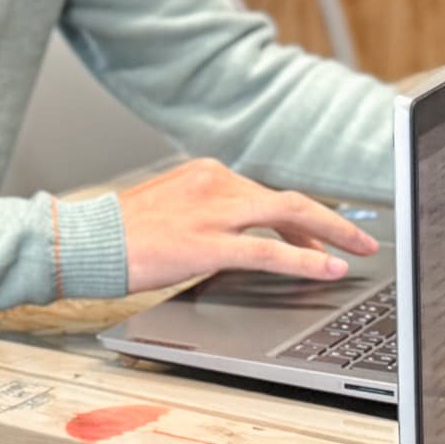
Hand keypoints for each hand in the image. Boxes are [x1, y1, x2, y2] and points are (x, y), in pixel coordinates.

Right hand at [116, 158, 381, 292]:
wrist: (82, 241)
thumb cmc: (120, 233)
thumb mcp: (170, 208)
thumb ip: (208, 213)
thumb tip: (245, 239)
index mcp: (207, 173)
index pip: (268, 194)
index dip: (304, 221)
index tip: (322, 237)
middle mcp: (215, 183)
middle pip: (289, 200)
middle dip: (333, 222)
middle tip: (362, 240)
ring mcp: (212, 212)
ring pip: (288, 216)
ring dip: (332, 235)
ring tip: (357, 253)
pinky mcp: (207, 243)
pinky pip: (267, 252)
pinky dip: (304, 260)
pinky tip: (327, 270)